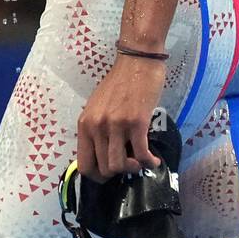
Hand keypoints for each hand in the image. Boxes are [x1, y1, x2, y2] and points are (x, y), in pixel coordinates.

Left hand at [77, 55, 166, 182]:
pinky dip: (149, 162)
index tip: (110, 174)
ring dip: (133, 168)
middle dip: (118, 172)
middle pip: (104, 168)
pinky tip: (154, 160)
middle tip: (129, 165)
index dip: (97, 176)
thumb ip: (97, 129)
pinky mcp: (136, 123)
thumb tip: (104, 155)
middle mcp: (97, 126)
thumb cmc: (120, 83)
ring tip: (141, 162)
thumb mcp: (98, 107)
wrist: (137, 61)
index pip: (84, 165)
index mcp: (85, 124)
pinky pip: (141, 154)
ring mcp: (116, 125)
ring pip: (120, 165)